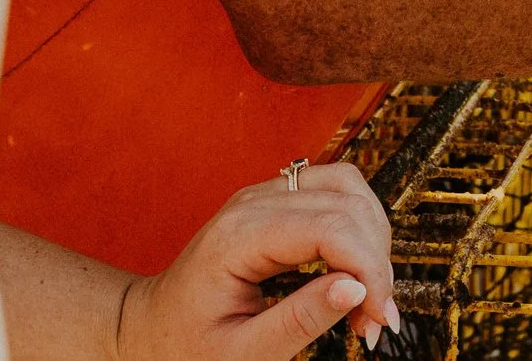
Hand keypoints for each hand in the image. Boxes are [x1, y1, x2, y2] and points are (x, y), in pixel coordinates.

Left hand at [117, 161, 400, 360]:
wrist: (150, 327)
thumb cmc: (185, 346)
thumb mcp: (239, 354)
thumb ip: (299, 321)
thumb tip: (356, 288)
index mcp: (238, 237)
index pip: (330, 228)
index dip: (369, 270)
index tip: (380, 320)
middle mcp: (253, 202)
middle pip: (348, 205)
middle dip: (376, 262)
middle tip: (374, 321)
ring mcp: (266, 194)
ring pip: (350, 187)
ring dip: (373, 239)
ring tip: (369, 296)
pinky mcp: (278, 199)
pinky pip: (337, 192)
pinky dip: (360, 227)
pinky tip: (356, 270)